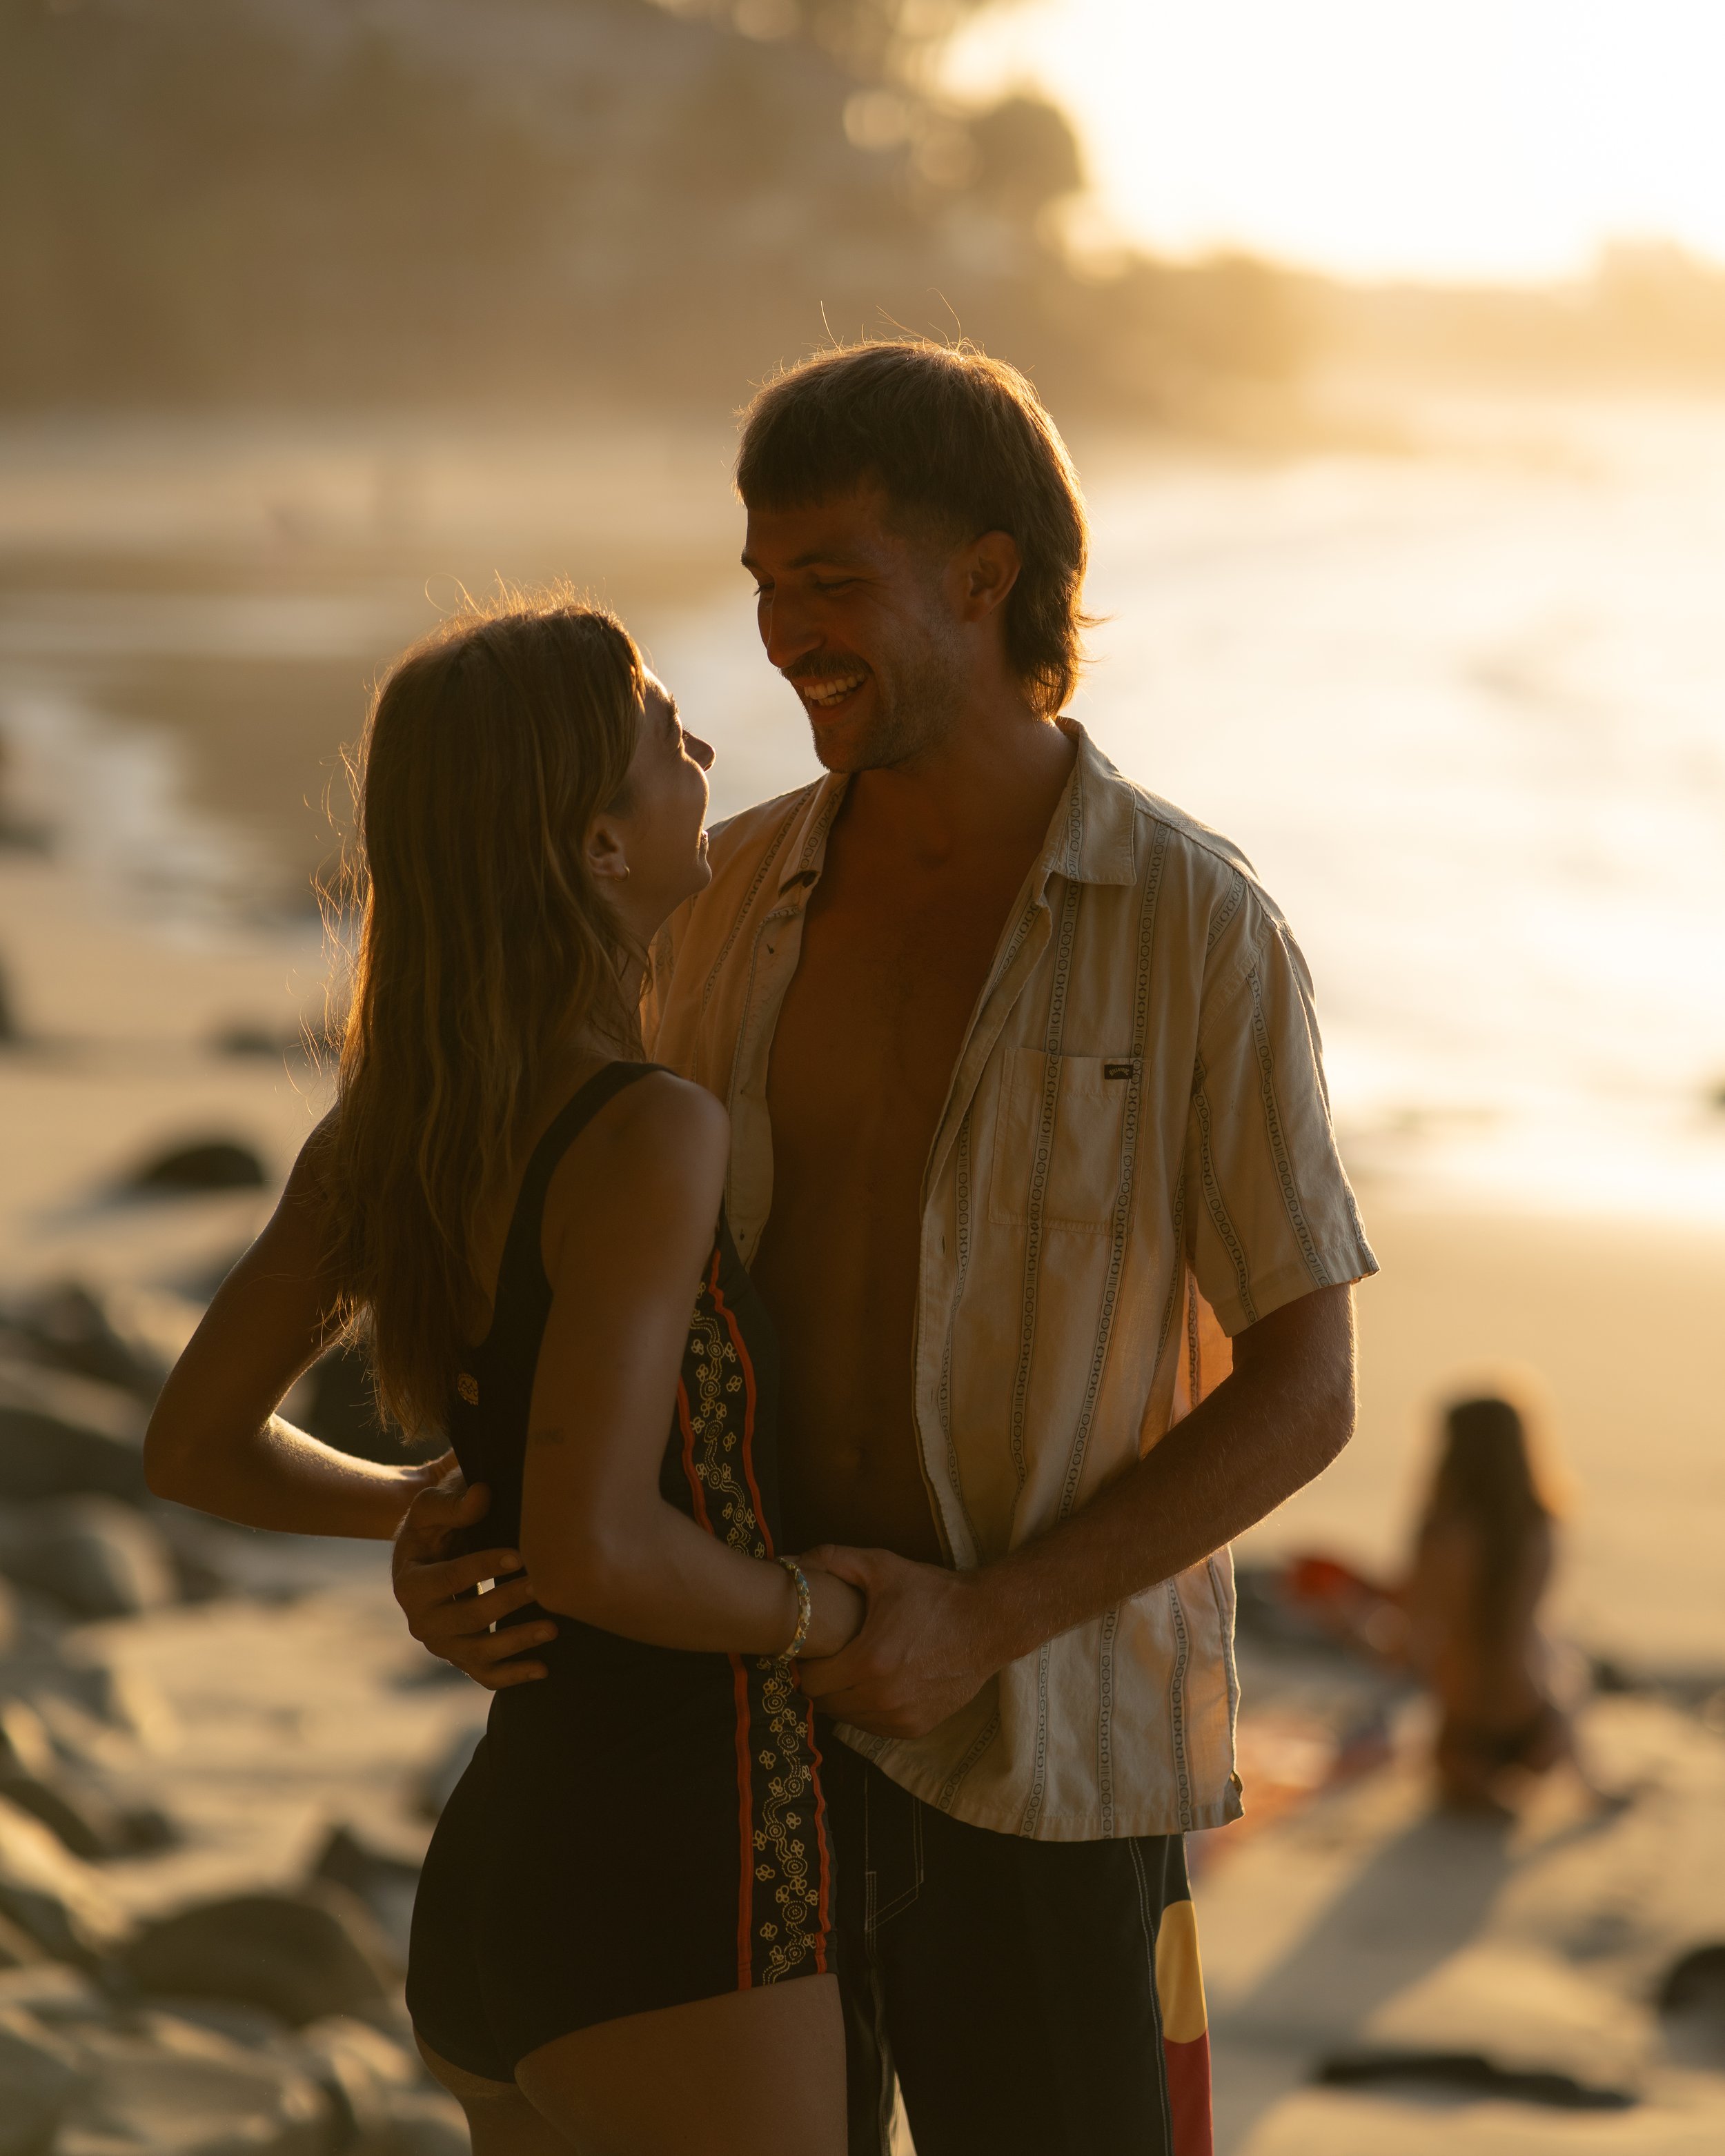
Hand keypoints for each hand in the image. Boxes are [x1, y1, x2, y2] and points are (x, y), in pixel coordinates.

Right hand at [392, 1473, 553, 1688]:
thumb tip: (482, 1496)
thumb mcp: (430, 1507)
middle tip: (541, 1588)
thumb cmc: (434, 1524)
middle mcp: (422, 1621)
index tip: (519, 1556)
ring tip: (552, 1627)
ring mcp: (442, 1644)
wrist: (428, 1552)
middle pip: (467, 1619)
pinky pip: (485, 1674)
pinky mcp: (462, 1656)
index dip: (484, 1567)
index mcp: (409, 1584)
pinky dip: (513, 1675)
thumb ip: (451, 1502)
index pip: (449, 1579)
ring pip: (479, 1653)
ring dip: (516, 1642)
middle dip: (505, 1604)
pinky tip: (543, 1668)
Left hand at [795, 1546, 1000, 1740]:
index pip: (811, 1681)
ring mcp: (900, 1717)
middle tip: (830, 1659)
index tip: (813, 1649)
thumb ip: (833, 1560)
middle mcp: (882, 1697)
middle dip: (822, 1681)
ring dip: (844, 1697)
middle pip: (825, 1703)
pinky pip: (873, 1727)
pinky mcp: (916, 1727)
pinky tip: (875, 1684)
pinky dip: (868, 1710)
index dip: (806, 1664)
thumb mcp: (883, 1567)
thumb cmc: (933, 1593)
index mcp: (869, 1661)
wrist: (988, 1622)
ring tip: (852, 1670)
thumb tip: (792, 1562)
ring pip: (848, 1718)